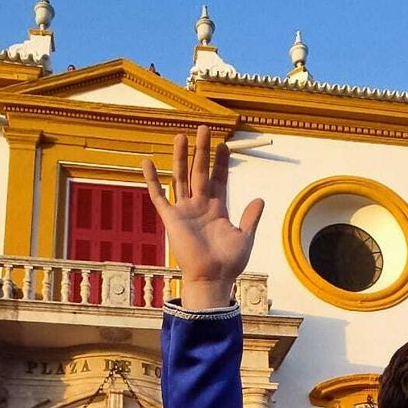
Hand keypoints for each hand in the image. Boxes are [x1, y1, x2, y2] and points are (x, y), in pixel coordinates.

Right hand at [142, 126, 264, 310]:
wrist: (212, 279)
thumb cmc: (229, 263)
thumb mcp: (245, 237)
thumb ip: (250, 217)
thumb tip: (260, 198)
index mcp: (217, 209)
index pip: (218, 179)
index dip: (220, 162)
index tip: (224, 144)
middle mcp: (199, 206)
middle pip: (199, 172)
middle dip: (202, 150)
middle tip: (204, 128)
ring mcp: (184, 211)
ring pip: (181, 177)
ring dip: (181, 157)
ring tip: (181, 136)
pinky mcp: (171, 218)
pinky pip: (158, 196)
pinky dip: (152, 180)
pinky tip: (147, 162)